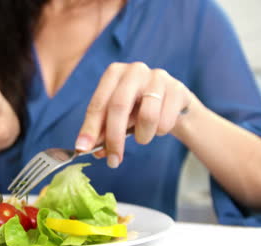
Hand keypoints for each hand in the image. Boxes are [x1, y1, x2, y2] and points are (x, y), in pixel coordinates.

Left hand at [75, 62, 192, 167]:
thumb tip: (86, 148)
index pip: (98, 104)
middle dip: (114, 139)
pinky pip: (165, 122)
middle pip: (119, 107)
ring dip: (142, 136)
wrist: (173, 103)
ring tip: (142, 137)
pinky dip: (159, 132)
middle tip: (113, 161)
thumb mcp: (117, 117)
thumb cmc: (138, 108)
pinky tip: (159, 126)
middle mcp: (134, 70)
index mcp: (114, 73)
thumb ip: (102, 131)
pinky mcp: (177, 89)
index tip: (83, 148)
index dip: (89, 128)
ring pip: (147, 117)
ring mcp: (158, 77)